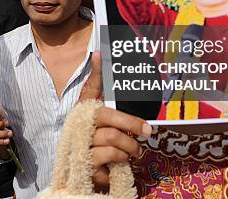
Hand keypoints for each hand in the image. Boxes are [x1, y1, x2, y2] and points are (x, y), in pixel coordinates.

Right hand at [79, 51, 151, 189]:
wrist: (88, 174)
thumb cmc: (98, 142)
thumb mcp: (105, 121)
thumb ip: (105, 93)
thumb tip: (100, 56)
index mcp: (84, 111)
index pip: (90, 88)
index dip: (96, 73)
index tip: (100, 54)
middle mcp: (79, 124)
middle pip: (106, 115)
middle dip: (131, 122)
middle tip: (147, 130)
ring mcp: (80, 143)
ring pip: (112, 137)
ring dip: (129, 145)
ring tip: (134, 150)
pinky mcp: (85, 163)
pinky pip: (111, 155)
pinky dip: (122, 158)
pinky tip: (122, 160)